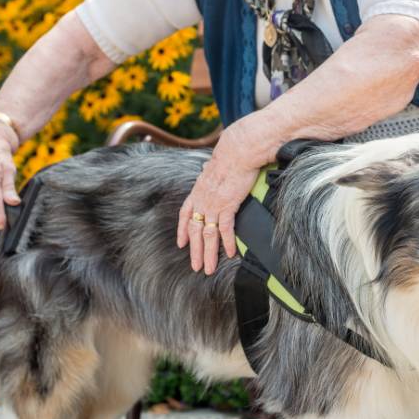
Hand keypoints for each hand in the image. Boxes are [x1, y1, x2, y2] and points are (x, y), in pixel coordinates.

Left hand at [177, 129, 262, 274]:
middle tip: (196, 266)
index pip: (185, 214)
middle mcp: (202, 200)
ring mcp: (213, 204)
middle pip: (195, 230)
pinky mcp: (227, 205)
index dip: (182, 230)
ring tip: (209, 269)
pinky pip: (225, 229)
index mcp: (198, 190)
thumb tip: (208, 167)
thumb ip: (210, 171)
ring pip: (207, 235)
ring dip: (208, 254)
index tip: (181, 243)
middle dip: (195, 251)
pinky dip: (227, 243)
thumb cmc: (230, 154)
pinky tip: (229, 254)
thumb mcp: (214, 164)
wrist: (238, 150)